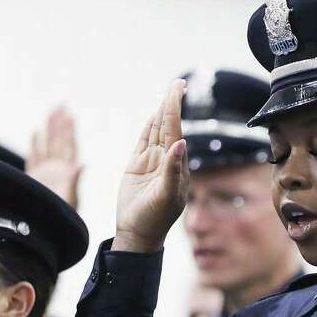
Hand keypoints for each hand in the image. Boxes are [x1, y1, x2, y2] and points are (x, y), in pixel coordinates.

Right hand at [27, 106, 83, 208]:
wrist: (45, 230)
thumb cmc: (60, 218)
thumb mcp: (69, 198)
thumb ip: (72, 180)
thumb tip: (80, 164)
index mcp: (66, 172)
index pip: (68, 145)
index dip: (69, 130)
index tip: (70, 114)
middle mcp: (56, 170)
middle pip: (58, 141)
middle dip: (59, 124)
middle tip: (61, 105)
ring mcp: (45, 173)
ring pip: (46, 146)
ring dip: (48, 130)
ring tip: (50, 112)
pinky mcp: (33, 179)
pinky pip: (34, 157)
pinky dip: (35, 145)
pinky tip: (35, 132)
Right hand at [112, 80, 190, 252]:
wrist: (137, 234)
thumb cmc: (156, 219)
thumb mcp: (167, 197)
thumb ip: (173, 170)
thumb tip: (181, 143)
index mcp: (176, 165)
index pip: (176, 130)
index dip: (176, 108)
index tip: (178, 89)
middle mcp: (166, 160)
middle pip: (168, 126)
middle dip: (171, 104)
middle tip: (177, 82)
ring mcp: (151, 162)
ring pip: (156, 131)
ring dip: (161, 112)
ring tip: (167, 93)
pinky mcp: (136, 166)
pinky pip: (143, 141)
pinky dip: (148, 127)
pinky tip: (153, 115)